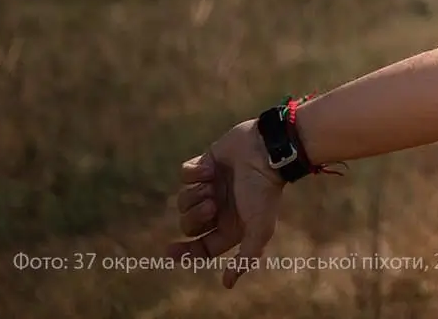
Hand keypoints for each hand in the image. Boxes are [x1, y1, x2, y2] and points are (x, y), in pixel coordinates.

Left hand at [166, 120, 283, 287]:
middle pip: (188, 225)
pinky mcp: (205, 164)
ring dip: (195, 193)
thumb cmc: (264, 191)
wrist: (267, 151)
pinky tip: (210, 168)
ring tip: (212, 183)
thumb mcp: (259, 228)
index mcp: (230, 226)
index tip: (170, 251)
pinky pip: (184, 174)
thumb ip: (246, 256)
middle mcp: (219, 208)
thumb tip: (227, 285)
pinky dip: (194, 172)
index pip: (200, 247)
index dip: (184, 252)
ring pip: (183, 199)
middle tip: (211, 205)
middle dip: (195, 216)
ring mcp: (211, 186)